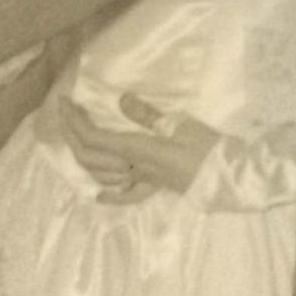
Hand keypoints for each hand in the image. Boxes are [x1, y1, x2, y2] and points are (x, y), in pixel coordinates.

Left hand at [60, 93, 218, 204]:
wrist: (231, 176)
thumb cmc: (209, 148)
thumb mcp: (181, 123)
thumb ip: (148, 114)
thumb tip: (120, 99)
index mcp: (138, 150)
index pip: (95, 139)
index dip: (74, 121)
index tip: (64, 101)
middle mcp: (135, 169)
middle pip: (91, 156)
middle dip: (71, 133)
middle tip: (65, 110)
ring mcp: (144, 181)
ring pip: (102, 174)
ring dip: (83, 155)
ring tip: (76, 133)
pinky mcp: (156, 186)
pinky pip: (129, 196)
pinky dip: (112, 196)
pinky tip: (100, 196)